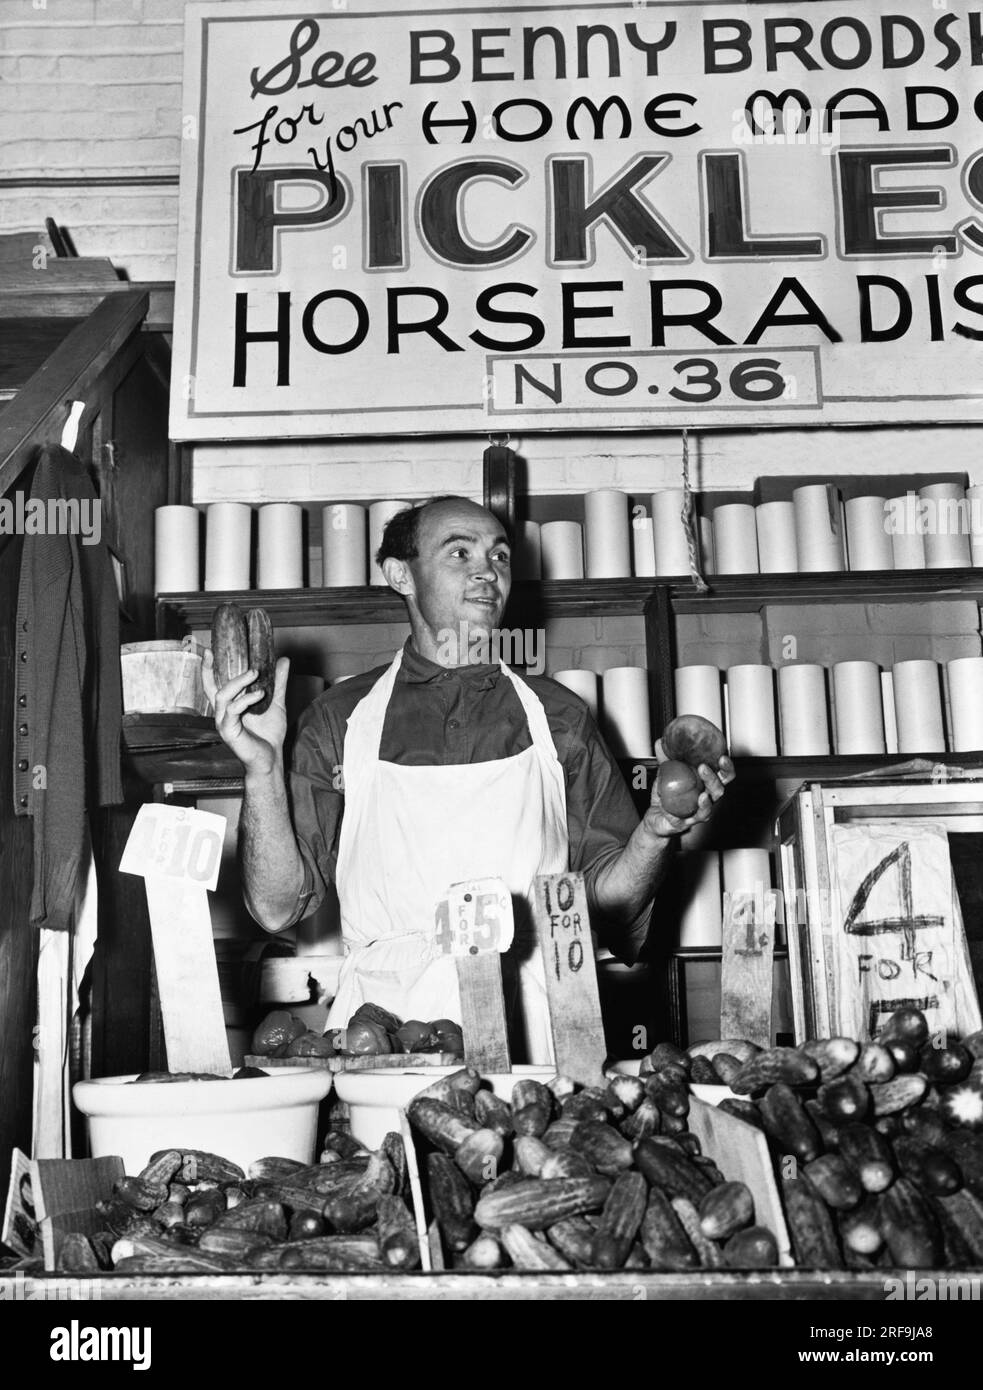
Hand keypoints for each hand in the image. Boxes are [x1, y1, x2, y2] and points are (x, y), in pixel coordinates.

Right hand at [203, 649, 289, 775]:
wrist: (272, 757)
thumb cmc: (269, 733)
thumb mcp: (276, 702)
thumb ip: (278, 682)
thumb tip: (283, 660)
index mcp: (229, 704)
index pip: (212, 684)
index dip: (208, 669)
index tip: (209, 651)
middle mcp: (222, 712)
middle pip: (213, 687)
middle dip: (223, 672)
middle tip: (251, 668)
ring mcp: (223, 722)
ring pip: (223, 696)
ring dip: (239, 683)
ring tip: (256, 675)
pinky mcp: (228, 731)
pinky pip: (232, 711)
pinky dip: (245, 700)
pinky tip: (259, 695)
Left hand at [643, 740, 736, 837]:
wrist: (655, 817)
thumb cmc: (665, 796)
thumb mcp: (664, 774)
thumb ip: (664, 759)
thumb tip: (662, 742)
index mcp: (703, 785)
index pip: (721, 775)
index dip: (727, 766)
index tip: (723, 755)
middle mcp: (705, 797)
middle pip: (721, 786)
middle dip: (720, 774)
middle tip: (709, 763)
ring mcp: (699, 810)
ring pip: (712, 801)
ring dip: (711, 785)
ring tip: (704, 774)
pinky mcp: (689, 821)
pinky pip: (698, 815)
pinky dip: (702, 806)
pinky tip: (700, 798)